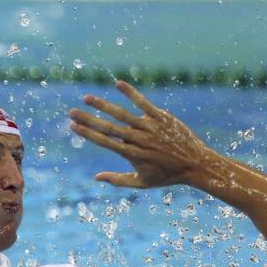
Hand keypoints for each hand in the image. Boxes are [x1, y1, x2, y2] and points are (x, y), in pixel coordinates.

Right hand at [69, 80, 211, 187]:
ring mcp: (149, 127)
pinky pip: (143, 102)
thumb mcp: (142, 182)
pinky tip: (118, 84)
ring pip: (121, 113)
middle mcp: (138, 139)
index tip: (73, 126)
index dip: (87, 133)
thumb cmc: (167, 176)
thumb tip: (96, 177)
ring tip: (87, 97)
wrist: (195, 164)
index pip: (104, 142)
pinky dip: (130, 93)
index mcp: (131, 154)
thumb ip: (117, 180)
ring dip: (102, 105)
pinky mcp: (161, 117)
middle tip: (71, 112)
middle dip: (88, 119)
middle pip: (108, 127)